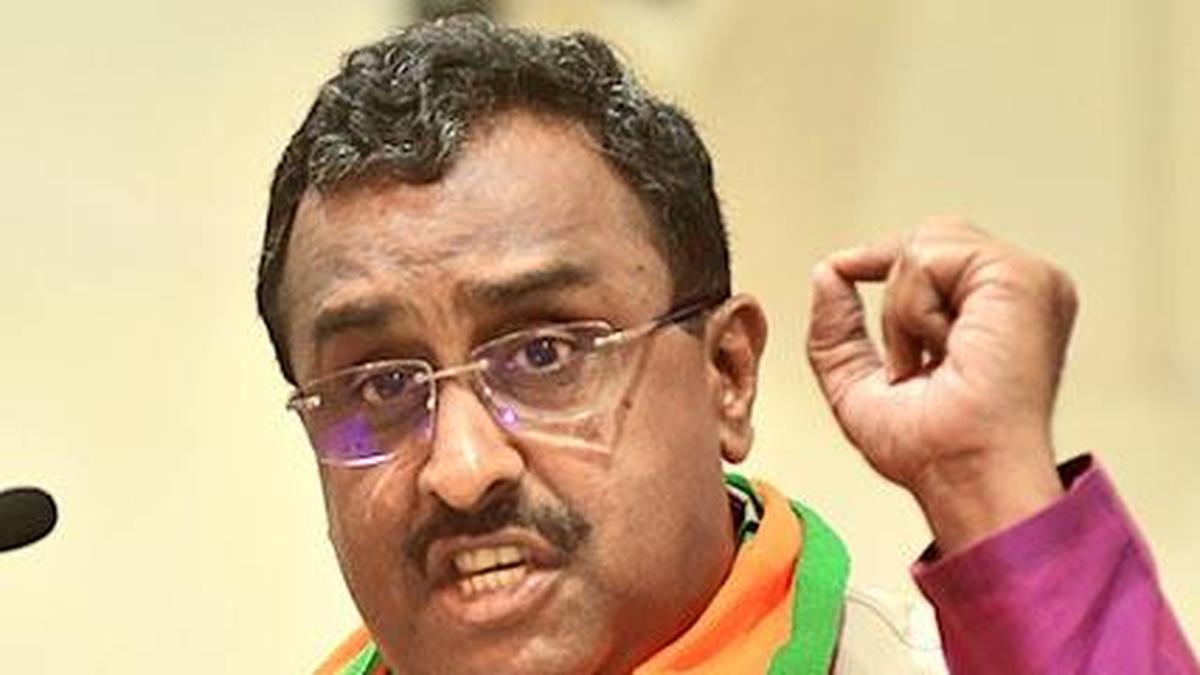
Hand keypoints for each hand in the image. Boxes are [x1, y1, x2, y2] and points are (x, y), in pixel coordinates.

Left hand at [806, 218, 1077, 552]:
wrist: (964, 477)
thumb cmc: (934, 454)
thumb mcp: (857, 383)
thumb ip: (837, 327)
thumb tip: (827, 272)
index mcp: (997, 312)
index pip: (934, 252)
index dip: (880, 258)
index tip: (843, 273)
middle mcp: (1018, 292)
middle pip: (926, 239)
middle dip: (894, 299)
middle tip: (908, 365)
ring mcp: (1027, 281)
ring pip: (921, 248)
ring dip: (901, 314)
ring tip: (928, 363)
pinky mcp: (1020, 278)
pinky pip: (929, 259)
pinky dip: (913, 311)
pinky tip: (942, 351)